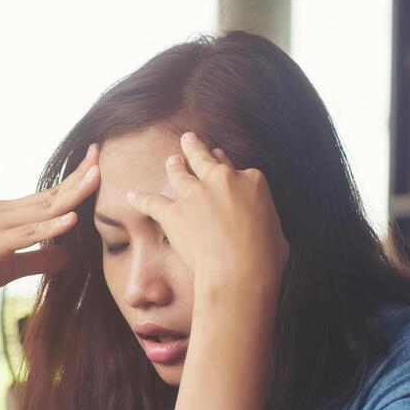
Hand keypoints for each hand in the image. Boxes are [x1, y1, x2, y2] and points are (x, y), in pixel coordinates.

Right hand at [0, 145, 100, 303]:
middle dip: (78, 176)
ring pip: (43, 208)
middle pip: (50, 194)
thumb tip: (69, 256)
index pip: (48, 195)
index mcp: (8, 214)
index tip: (96, 164)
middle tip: (102, 154)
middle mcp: (4, 212)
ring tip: (97, 177)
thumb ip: (39, 259)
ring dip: (72, 193)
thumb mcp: (10, 266)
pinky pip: (28, 234)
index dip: (74, 182)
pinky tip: (71, 219)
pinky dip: (50, 226)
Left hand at [125, 133, 287, 315]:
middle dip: (196, 147)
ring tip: (170, 161)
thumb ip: (266, 222)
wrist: (241, 271)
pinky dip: (140, 198)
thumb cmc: (265, 258)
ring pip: (179, 172)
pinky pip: (152, 202)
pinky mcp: (174, 213)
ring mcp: (196, 194)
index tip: (221, 164)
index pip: (235, 168)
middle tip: (188, 138)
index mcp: (252, 180)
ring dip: (174, 165)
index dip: (226, 165)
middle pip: (206, 159)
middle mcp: (222, 180)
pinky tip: (132, 195)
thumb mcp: (278, 232)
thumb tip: (266, 232)